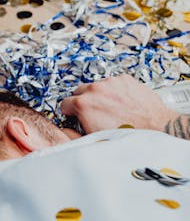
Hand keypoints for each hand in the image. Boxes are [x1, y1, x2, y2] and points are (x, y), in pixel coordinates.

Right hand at [60, 75, 179, 134]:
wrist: (157, 127)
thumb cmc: (129, 136)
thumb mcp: (95, 140)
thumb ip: (74, 134)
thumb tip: (65, 131)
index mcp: (83, 104)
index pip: (65, 103)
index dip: (70, 112)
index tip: (76, 115)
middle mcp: (95, 90)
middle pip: (79, 91)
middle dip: (83, 102)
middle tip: (95, 113)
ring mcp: (110, 83)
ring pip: (96, 86)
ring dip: (100, 95)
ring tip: (112, 109)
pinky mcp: (124, 79)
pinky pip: (113, 83)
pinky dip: (115, 91)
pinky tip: (122, 103)